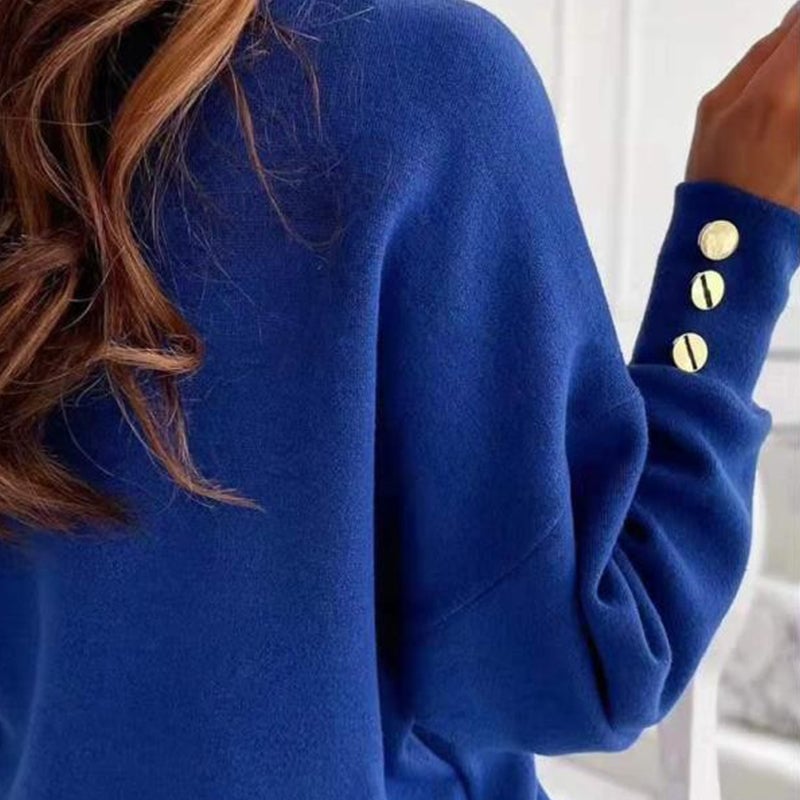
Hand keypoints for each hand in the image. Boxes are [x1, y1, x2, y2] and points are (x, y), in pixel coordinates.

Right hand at [685, 3, 799, 212]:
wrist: (736, 234)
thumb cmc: (720, 177)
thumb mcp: (713, 110)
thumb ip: (758, 58)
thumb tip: (791, 25)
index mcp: (774, 93)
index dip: (797, 29)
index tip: (792, 35)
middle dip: (795, 68)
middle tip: (782, 85)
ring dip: (794, 96)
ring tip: (779, 122)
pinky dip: (795, 128)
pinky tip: (786, 139)